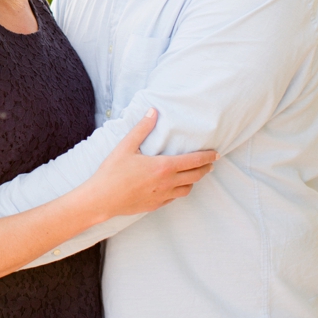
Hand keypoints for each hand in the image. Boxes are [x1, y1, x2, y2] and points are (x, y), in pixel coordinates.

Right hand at [81, 109, 216, 215]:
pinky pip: (174, 198)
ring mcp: (163, 196)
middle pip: (195, 176)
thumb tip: (153, 111)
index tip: (216, 154)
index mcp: (163, 167)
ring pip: (187, 189)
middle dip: (205, 169)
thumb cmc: (112, 172)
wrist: (101, 199)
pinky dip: (179, 190)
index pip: (194, 161)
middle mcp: (167, 183)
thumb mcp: (126, 146)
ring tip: (194, 174)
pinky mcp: (156, 205)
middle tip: (210, 164)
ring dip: (193, 181)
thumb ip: (142, 128)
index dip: (207, 157)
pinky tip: (175, 186)